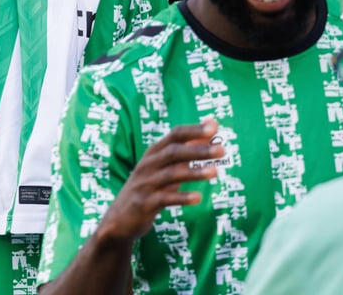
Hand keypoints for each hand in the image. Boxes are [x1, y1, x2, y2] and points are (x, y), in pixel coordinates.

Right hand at [97, 120, 223, 245]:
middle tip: (222, 149)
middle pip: (173, 152)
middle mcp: (148, 164)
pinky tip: (198, 198)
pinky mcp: (144, 203)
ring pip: (171, 174)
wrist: (120, 218)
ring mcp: (145, 184)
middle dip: (198, 150)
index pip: (174, 135)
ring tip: (215, 172)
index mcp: (154, 153)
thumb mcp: (165, 166)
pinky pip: (165, 199)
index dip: (193, 130)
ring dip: (194, 172)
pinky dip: (182, 197)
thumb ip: (187, 148)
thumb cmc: (149, 187)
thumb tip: (212, 125)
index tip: (214, 127)